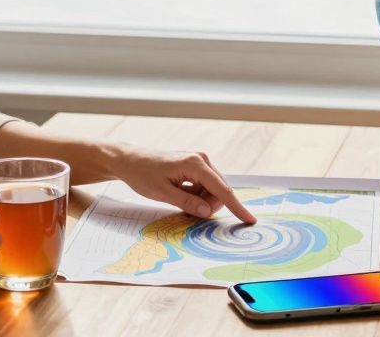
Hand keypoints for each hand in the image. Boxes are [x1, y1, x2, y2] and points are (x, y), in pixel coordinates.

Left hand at [113, 146, 257, 224]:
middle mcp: (201, 159)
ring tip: (179, 201)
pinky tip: (180, 195)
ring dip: (202, 201)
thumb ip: (187, 203)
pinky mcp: (194, 166)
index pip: (222, 189)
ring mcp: (198, 162)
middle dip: (209, 206)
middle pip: (219, 191)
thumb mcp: (162, 193)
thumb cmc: (142, 174)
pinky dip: (197, 196)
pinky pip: (204, 186)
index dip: (237, 206)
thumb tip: (207, 212)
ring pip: (212, 190)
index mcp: (195, 164)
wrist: (129, 160)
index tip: (250, 220)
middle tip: (187, 212)